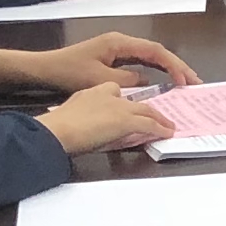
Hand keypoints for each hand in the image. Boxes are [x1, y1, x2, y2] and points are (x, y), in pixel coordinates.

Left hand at [0, 33, 195, 97]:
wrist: (45, 68)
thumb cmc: (69, 71)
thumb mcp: (99, 79)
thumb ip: (126, 80)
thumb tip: (144, 81)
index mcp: (119, 43)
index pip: (155, 51)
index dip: (174, 66)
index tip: (186, 81)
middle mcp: (121, 42)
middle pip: (156, 53)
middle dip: (178, 67)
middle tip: (196, 83)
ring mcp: (117, 50)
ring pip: (150, 58)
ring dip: (168, 70)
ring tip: (185, 84)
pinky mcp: (113, 59)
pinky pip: (140, 64)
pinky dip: (155, 73)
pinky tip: (163, 84)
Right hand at [38, 83, 173, 158]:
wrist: (57, 130)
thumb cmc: (58, 127)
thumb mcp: (68, 115)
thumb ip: (82, 115)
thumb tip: (87, 126)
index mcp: (93, 91)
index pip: (115, 92)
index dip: (125, 103)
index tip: (129, 110)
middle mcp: (109, 95)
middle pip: (135, 101)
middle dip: (148, 110)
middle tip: (157, 116)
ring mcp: (120, 107)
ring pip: (146, 111)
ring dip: (159, 119)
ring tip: (168, 126)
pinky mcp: (126, 120)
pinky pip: (150, 124)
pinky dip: (160, 129)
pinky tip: (166, 133)